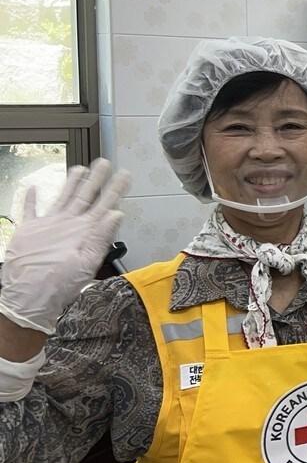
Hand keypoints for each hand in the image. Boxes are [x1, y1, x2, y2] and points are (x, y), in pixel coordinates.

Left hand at [0, 159, 128, 334]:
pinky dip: (31, 199)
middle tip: (104, 163)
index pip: (104, 205)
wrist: (26, 299)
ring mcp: (45, 226)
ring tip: (79, 169)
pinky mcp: (27, 232)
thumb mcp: (88, 265)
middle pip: (84, 196)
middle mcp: (64, 224)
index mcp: (82, 232)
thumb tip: (115, 214)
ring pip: (62, 198)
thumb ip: (101, 238)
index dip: (115, 190)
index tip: (123, 175)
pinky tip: (33, 188)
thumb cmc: (58, 287)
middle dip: (96, 179)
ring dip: (71, 183)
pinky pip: (28, 211)